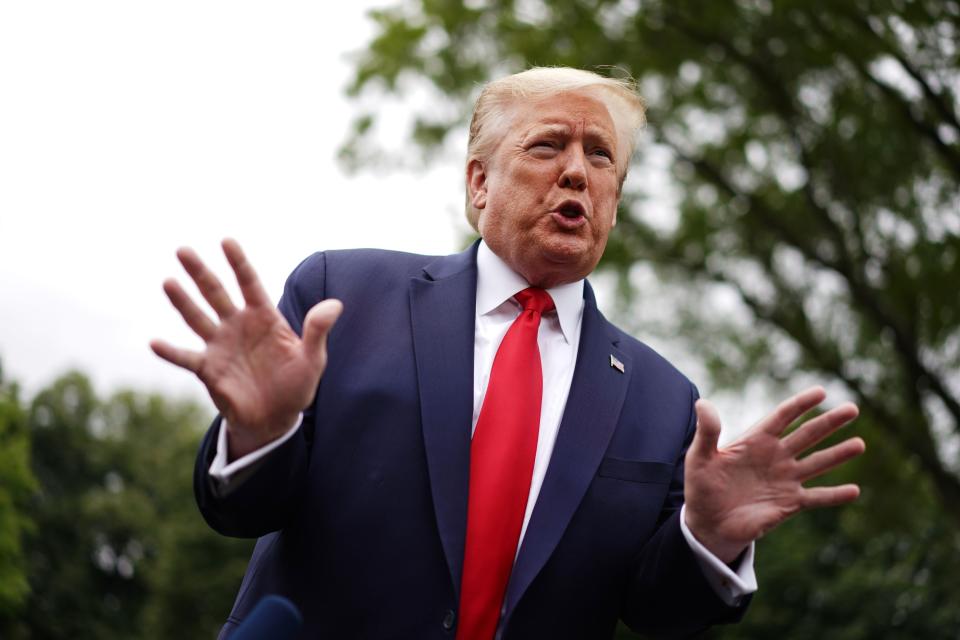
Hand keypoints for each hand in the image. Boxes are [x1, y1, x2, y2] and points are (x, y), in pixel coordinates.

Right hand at [150, 239, 341, 459]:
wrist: (277, 418)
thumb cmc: (296, 385)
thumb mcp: (312, 358)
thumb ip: (318, 330)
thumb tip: (336, 304)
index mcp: (263, 317)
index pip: (249, 283)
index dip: (238, 263)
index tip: (226, 241)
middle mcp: (237, 325)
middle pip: (216, 293)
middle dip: (200, 272)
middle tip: (183, 250)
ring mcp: (220, 346)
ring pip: (197, 319)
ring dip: (182, 302)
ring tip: (168, 282)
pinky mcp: (208, 369)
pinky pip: (186, 358)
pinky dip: (170, 352)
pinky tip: (154, 343)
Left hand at [683, 386, 864, 562]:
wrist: (708, 522)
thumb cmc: (702, 486)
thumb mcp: (699, 457)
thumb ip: (706, 431)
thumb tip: (702, 403)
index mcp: (756, 441)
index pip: (783, 417)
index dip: (801, 404)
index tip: (820, 391)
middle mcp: (776, 456)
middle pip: (807, 435)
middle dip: (829, 422)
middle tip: (852, 409)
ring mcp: (785, 479)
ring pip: (818, 463)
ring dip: (838, 454)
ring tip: (860, 444)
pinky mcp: (790, 503)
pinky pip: (817, 497)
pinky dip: (835, 495)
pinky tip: (854, 491)